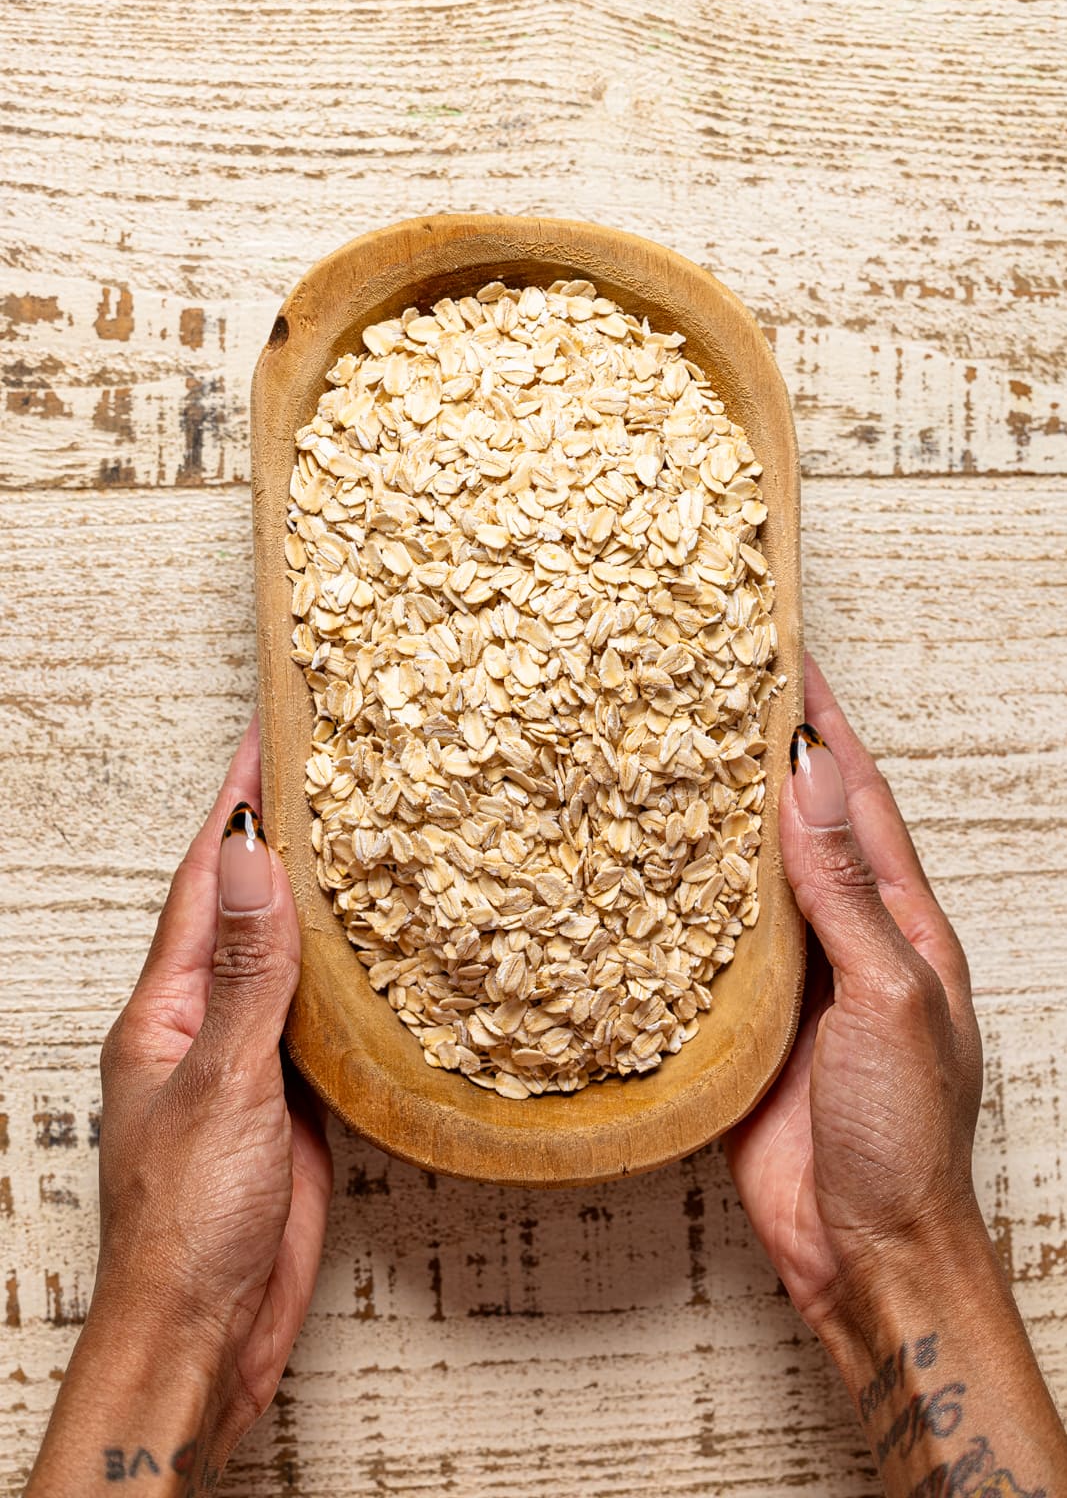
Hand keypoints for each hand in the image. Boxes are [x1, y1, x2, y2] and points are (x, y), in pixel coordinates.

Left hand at [27, 718, 332, 1495]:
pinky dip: (349, 975)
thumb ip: (246, 973)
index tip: (271, 738)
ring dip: (321, 900)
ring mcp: (248, 1060)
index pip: (204, 880)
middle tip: (332, 771)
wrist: (203, 1331)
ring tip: (367, 839)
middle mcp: (204, 1022)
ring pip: (289, 960)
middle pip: (247, 908)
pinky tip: (384, 954)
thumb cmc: (186, 1222)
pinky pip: (321, 1017)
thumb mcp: (221, 1083)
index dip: (238, 807)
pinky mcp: (290, 1100)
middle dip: (282, 838)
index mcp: (165, 1007)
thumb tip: (250, 861)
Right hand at [724, 654, 983, 1333]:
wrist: (868, 1249)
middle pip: (800, 824)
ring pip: (749, 877)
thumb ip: (845, 894)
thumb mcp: (890, 999)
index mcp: (903, 921)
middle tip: (712, 687)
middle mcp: (846, 937)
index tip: (788, 657)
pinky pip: (709, 944)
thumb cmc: (906, 1135)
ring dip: (717, 818)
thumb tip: (809, 787)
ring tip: (668, 753)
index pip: (858, 797)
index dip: (825, 725)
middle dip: (764, 755)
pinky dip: (680, 899)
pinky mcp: (742, 1023)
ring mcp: (793, 980)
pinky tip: (642, 868)